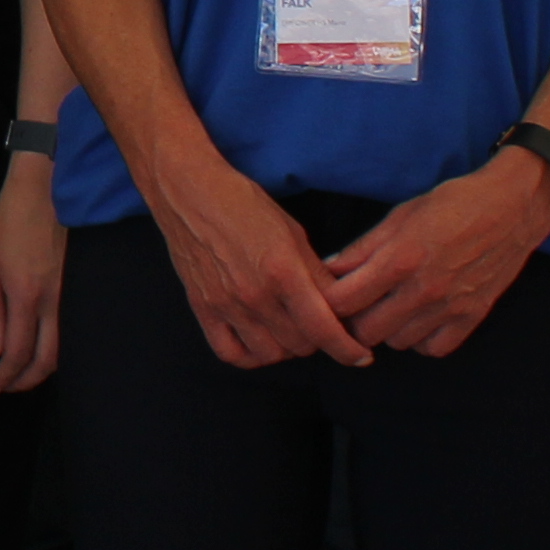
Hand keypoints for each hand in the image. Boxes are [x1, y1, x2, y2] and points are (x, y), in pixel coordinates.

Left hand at [0, 160, 65, 394]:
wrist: (44, 189)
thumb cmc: (9, 223)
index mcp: (24, 295)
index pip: (17, 353)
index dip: (5, 378)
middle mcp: (51, 301)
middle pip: (46, 360)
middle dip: (25, 381)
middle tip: (7, 388)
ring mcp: (67, 294)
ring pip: (62, 348)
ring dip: (41, 368)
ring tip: (21, 373)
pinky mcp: (74, 286)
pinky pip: (68, 329)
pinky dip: (54, 348)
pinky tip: (40, 346)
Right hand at [140, 152, 367, 370]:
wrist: (188, 192)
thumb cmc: (243, 203)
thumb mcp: (292, 231)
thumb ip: (317, 273)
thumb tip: (340, 304)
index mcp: (283, 270)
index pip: (323, 328)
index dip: (347, 349)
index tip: (361, 357)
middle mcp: (255, 294)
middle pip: (300, 345)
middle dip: (318, 340)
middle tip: (319, 325)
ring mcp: (226, 304)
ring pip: (270, 354)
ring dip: (287, 348)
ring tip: (290, 330)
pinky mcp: (203, 308)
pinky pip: (230, 353)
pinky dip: (251, 356)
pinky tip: (261, 342)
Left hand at [321, 150, 549, 357]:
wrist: (512, 207)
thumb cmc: (453, 203)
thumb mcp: (400, 216)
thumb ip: (362, 248)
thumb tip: (328, 269)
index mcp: (400, 259)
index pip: (344, 301)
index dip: (329, 300)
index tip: (332, 293)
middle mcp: (423, 289)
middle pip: (367, 331)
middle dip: (356, 319)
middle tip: (361, 303)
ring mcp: (450, 307)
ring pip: (398, 343)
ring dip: (389, 329)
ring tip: (392, 307)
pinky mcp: (472, 317)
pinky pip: (434, 349)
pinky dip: (422, 340)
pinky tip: (420, 319)